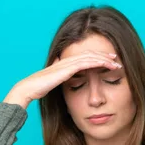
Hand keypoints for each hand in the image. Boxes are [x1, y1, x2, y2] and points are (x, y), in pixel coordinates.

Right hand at [3, 51, 121, 108]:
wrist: (28, 89)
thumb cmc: (38, 89)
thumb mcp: (53, 83)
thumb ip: (61, 79)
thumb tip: (66, 80)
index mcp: (64, 64)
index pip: (84, 57)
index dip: (97, 58)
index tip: (108, 61)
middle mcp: (67, 61)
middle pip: (90, 54)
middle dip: (104, 56)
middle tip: (117, 58)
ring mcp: (67, 63)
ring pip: (90, 57)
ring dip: (105, 59)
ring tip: (116, 62)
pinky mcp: (67, 68)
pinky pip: (86, 63)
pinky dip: (98, 62)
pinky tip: (106, 64)